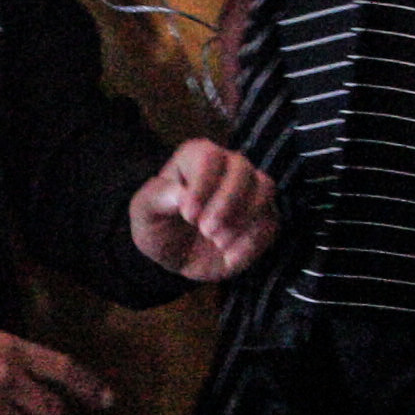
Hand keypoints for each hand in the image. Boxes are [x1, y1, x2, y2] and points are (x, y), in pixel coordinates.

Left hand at [130, 138, 276, 282]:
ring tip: (218, 242)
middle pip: (241, 168)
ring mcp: (250, 191)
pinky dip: (251, 242)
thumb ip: (156, 198)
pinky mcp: (264, 218)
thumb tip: (180, 193)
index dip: (202, 185)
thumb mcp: (144, 214)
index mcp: (196, 157)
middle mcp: (228, 166)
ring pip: (265, 188)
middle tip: (206, 231)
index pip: (208, 156)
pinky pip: (270, 222)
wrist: (178, 258)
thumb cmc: (159, 227)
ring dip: (244, 218)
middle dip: (225, 203)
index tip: (188, 215)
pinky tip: (228, 256)